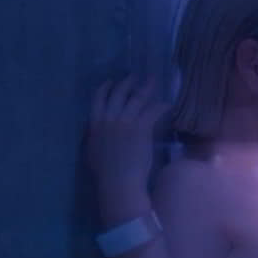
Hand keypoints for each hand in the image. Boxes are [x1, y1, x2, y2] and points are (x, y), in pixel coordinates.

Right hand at [84, 74, 170, 193]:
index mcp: (94, 124)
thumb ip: (92, 137)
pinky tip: (167, 103)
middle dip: (126, 82)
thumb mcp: (91, 151)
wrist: (118, 182)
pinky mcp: (141, 129)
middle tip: (134, 76)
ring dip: (146, 87)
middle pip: (118, 94)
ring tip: (153, 80)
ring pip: (137, 99)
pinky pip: (152, 111)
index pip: (98, 99)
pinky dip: (160, 105)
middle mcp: (109, 119)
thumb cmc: (104, 173)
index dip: (105, 88)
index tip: (111, 81)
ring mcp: (126, 122)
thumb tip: (92, 129)